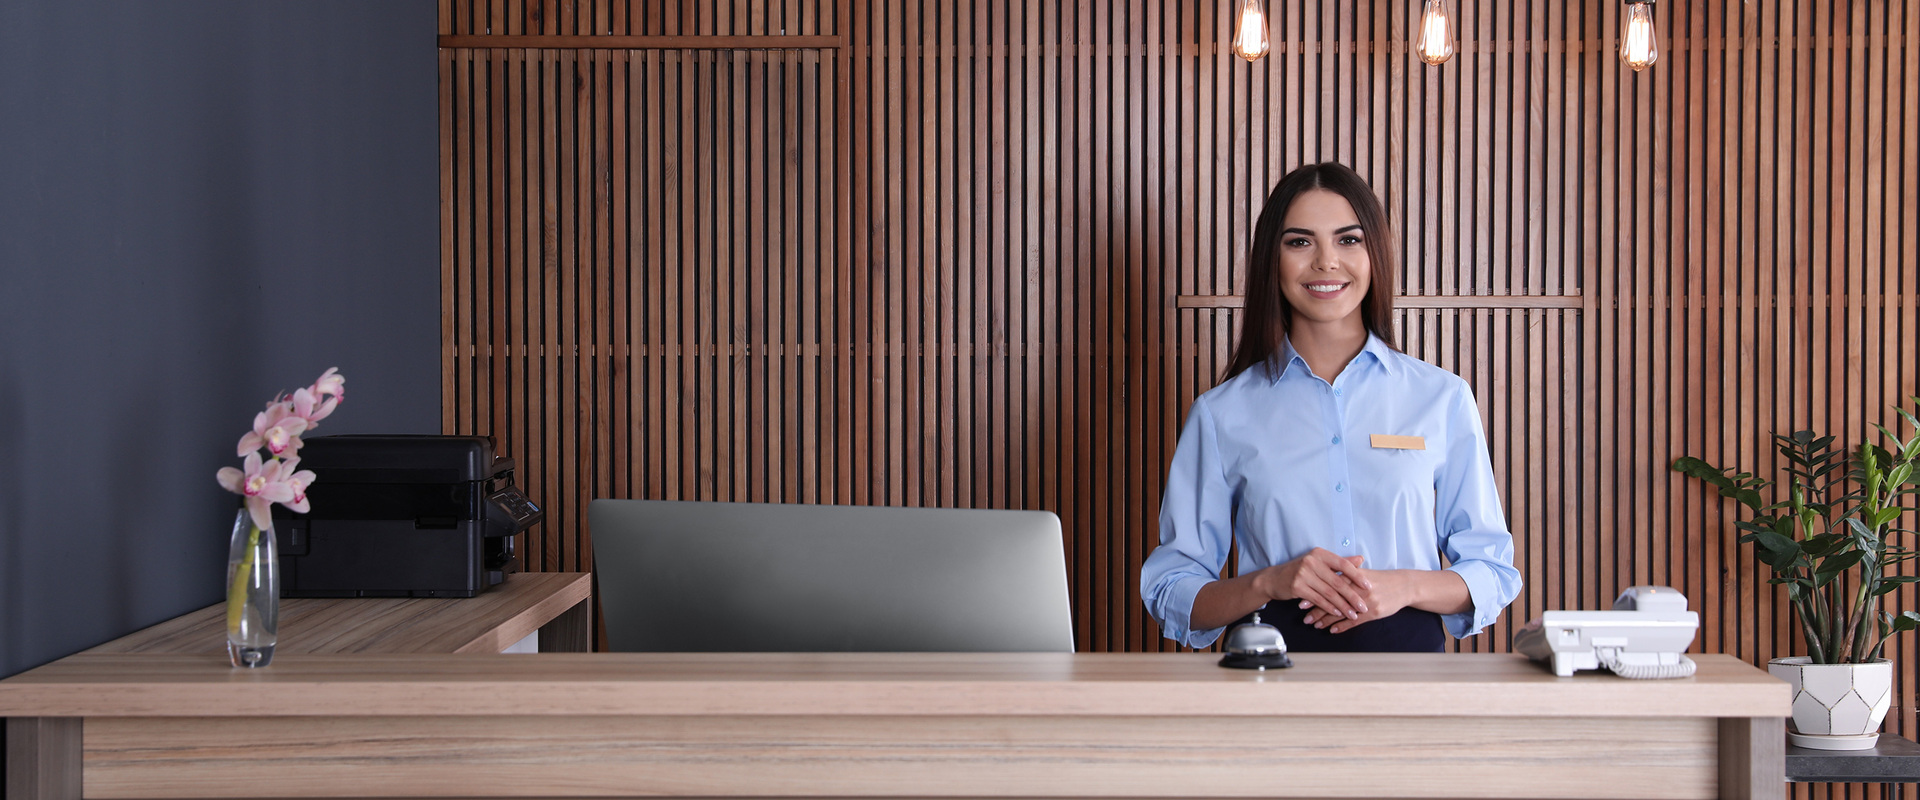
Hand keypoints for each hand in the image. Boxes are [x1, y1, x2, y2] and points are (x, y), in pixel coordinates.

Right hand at [1252, 548, 1371, 621]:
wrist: (1274, 578)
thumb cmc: (1299, 570)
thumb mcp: (1319, 562)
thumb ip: (1340, 562)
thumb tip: (1360, 559)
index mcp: (1319, 554)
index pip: (1342, 564)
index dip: (1356, 576)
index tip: (1368, 586)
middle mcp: (1311, 562)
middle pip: (1337, 581)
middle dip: (1352, 596)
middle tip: (1363, 606)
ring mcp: (1303, 574)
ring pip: (1329, 593)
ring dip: (1343, 606)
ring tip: (1353, 614)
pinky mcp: (1297, 587)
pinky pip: (1318, 600)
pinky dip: (1329, 608)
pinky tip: (1338, 613)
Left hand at [1302, 565, 1415, 632]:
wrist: (1404, 586)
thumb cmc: (1381, 579)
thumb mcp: (1363, 573)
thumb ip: (1346, 573)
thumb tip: (1325, 573)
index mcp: (1354, 576)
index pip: (1329, 585)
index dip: (1314, 591)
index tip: (1301, 596)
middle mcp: (1358, 589)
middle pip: (1332, 599)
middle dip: (1316, 607)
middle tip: (1303, 614)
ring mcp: (1366, 602)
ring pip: (1341, 612)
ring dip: (1326, 619)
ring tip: (1314, 624)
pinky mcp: (1373, 613)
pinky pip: (1354, 622)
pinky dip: (1342, 626)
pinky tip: (1331, 630)